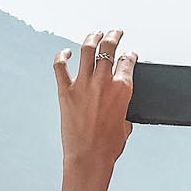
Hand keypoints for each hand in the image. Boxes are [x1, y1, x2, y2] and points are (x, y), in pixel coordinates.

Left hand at [56, 31, 134, 173]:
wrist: (89, 158)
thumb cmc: (109, 146)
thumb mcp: (125, 125)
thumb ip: (123, 109)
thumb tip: (120, 107)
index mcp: (122, 89)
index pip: (127, 61)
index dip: (130, 55)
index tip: (129, 55)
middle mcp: (103, 82)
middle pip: (109, 48)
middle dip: (114, 36)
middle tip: (115, 32)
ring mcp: (83, 85)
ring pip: (87, 50)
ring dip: (92, 38)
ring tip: (95, 34)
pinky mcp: (65, 92)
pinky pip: (60, 67)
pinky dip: (62, 56)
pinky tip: (65, 53)